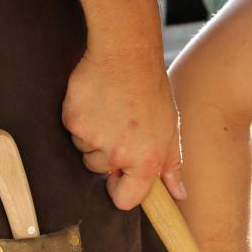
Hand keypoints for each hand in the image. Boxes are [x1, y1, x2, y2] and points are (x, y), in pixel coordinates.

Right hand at [62, 49, 185, 208]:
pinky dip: (80, 119)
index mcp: (147, 159)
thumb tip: (178, 194)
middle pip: (100, 171)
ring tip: (110, 111)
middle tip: (120, 125)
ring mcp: (94, 138)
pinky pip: (72, 131)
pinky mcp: (73, 121)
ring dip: (93, 137)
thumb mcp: (170, 128)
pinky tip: (96, 101)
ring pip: (85, 151)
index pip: (125, 199)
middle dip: (107, 154)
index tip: (119, 177)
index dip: (120, 190)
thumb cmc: (152, 91)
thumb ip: (172, 165)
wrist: (126, 52)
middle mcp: (119, 153)